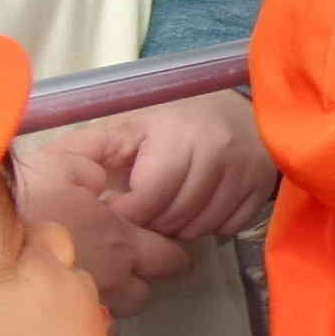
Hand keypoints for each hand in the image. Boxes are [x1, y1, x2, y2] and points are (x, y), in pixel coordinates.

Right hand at [13, 146, 193, 317]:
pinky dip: (81, 324)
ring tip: (91, 290)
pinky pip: (81, 333)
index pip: (168, 258)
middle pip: (142, 295)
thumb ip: (93, 173)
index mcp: (121, 242)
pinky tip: (66, 310)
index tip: (173, 256)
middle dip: (138, 283)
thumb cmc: (25, 201)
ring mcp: (83, 306)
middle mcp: (110, 279)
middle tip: (124, 270)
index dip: (172, 256)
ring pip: (112, 317)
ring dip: (109, 305)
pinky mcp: (57, 325)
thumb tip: (99, 182)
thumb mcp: (65, 166)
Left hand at [52, 91, 276, 241]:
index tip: (117, 213)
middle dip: (153, 224)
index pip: (149, 197)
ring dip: (181, 228)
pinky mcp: (263, 186)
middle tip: (145, 213)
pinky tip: (201, 208)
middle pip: (175, 217)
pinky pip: (229, 227)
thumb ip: (102, 151)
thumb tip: (71, 188)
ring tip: (171, 211)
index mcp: (179, 134)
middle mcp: (217, 150)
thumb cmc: (176, 119)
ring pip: (202, 227)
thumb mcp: (135, 125)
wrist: (242, 107)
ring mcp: (245, 170)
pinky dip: (211, 226)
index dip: (128, 214)